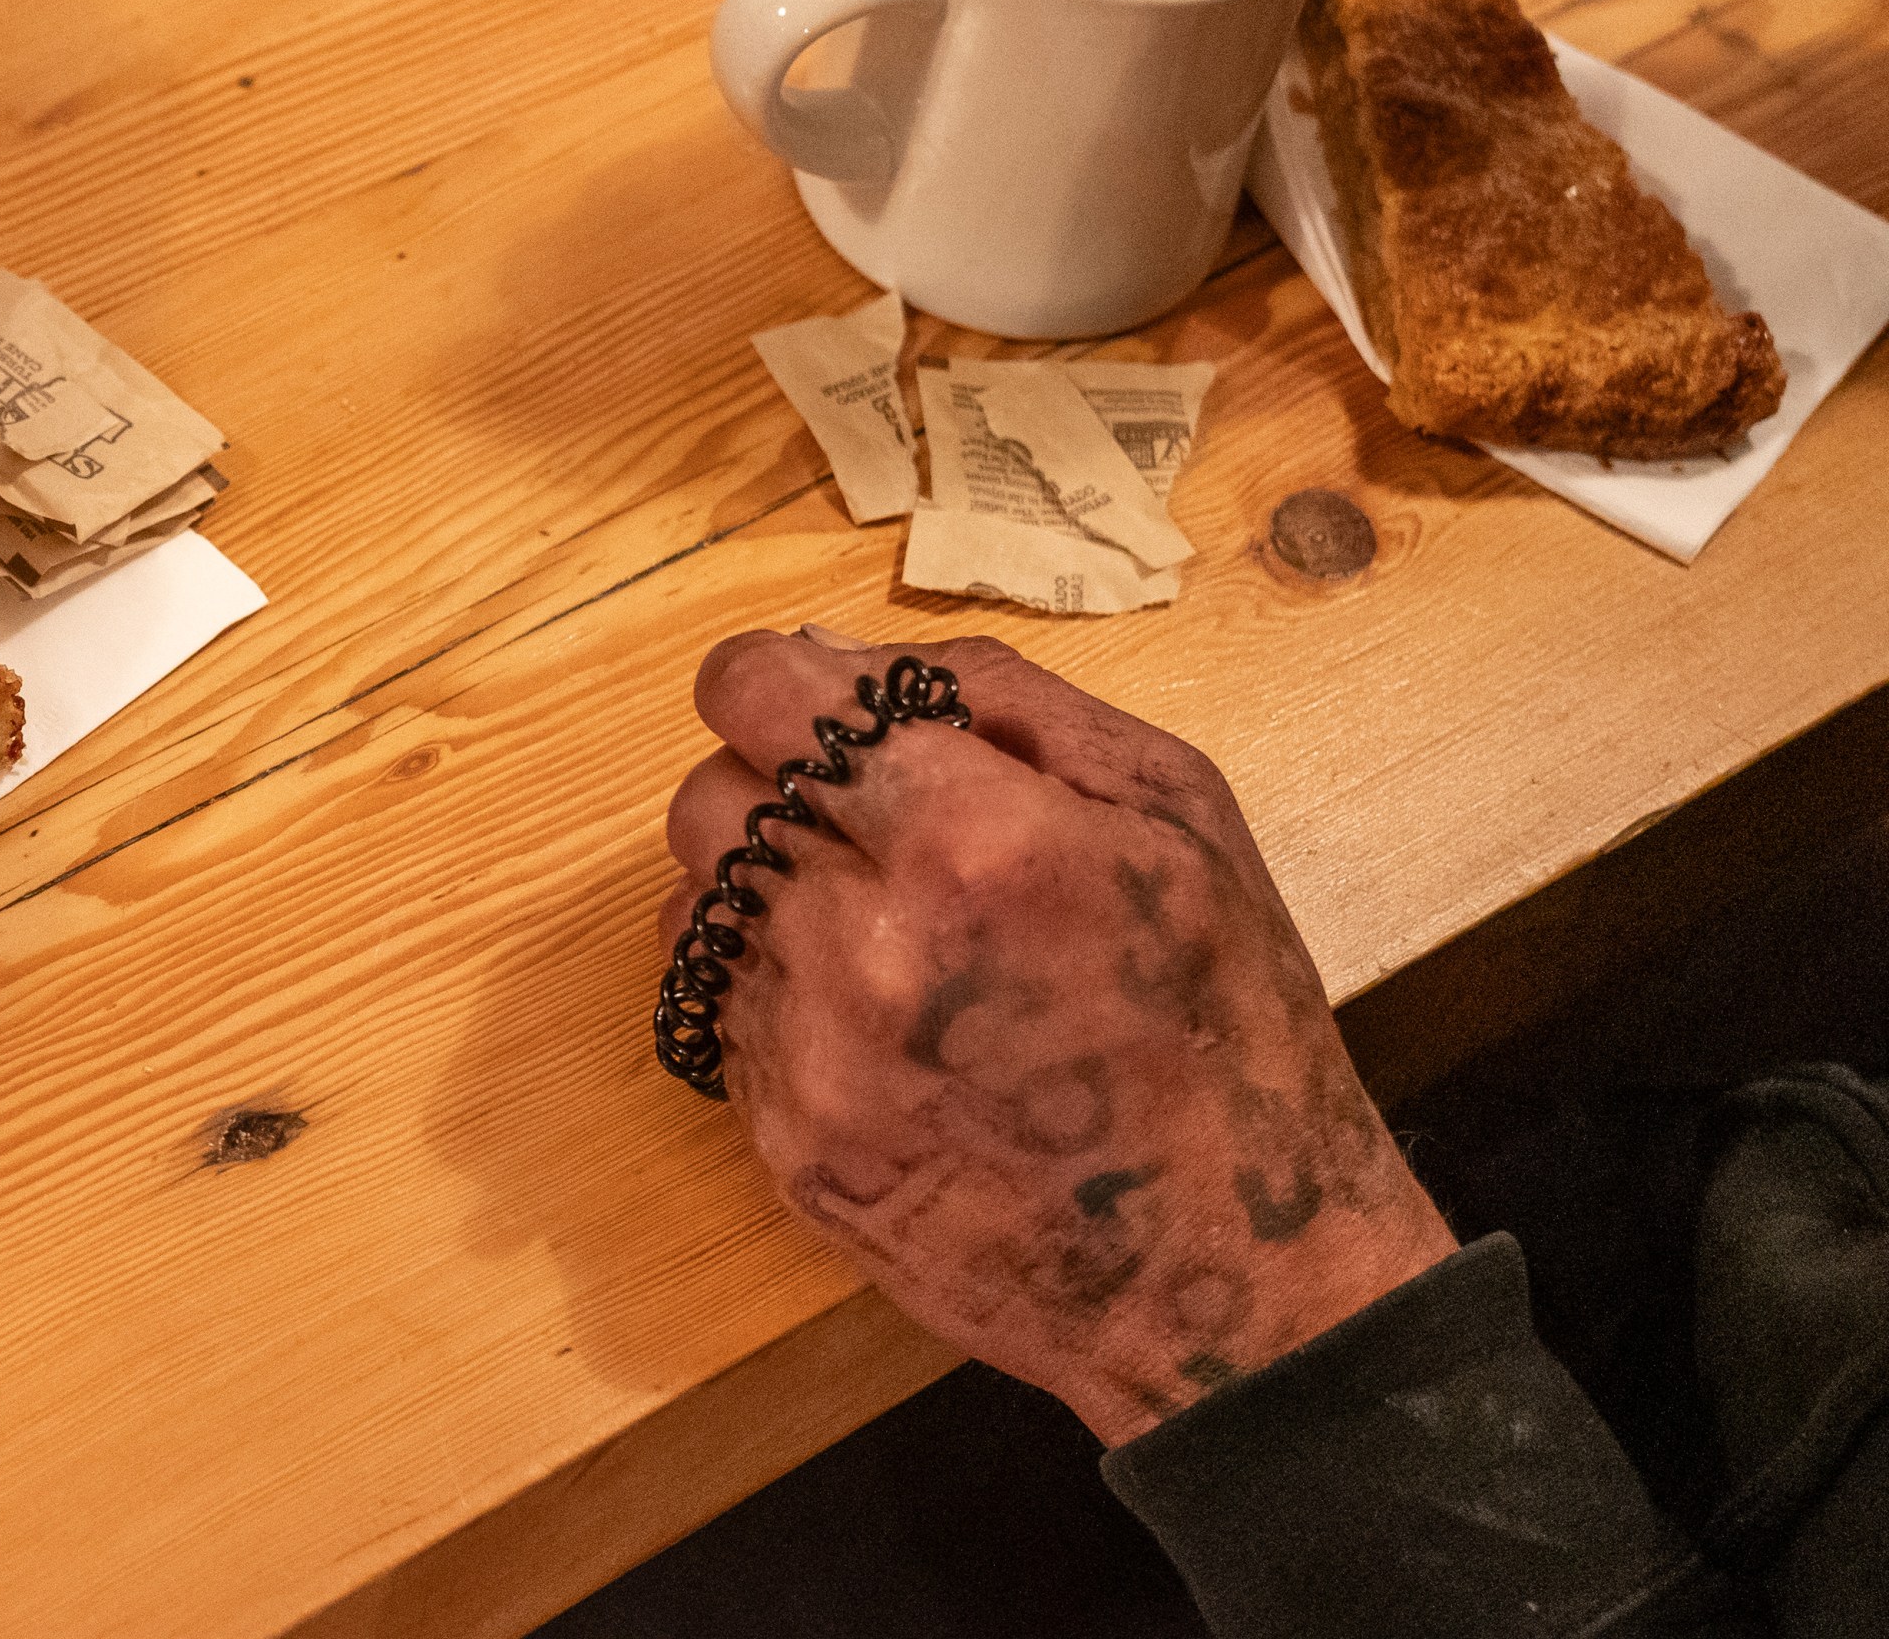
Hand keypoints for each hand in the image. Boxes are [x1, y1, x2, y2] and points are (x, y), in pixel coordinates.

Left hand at [660, 630, 1455, 1444]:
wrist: (1223, 1267)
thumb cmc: (1223, 1019)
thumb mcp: (1173, 810)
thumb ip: (999, 699)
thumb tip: (834, 653)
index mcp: (974, 840)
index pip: (758, 697)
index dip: (768, 682)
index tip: (797, 702)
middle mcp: (868, 944)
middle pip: (709, 799)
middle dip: (770, 788)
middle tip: (864, 825)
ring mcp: (815, 1057)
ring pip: (698, 909)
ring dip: (766, 895)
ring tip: (882, 930)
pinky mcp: (787, 1146)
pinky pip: (721, 1016)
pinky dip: (779, 995)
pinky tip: (882, 1021)